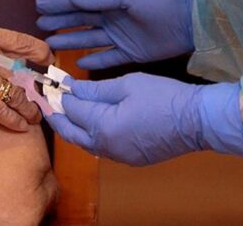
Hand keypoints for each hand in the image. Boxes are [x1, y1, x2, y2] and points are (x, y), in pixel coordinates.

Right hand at [0, 21, 52, 130]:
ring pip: (17, 97)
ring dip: (30, 108)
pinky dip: (14, 120)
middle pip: (25, 75)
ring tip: (35, 115)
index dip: (42, 52)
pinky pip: (0, 112)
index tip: (48, 59)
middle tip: (45, 96)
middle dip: (38, 88)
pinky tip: (22, 125)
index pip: (26, 43)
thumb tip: (9, 52)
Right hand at [36, 0, 193, 68]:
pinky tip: (79, 62)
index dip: (58, 3)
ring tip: (51, 43)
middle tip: (39, 25)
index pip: (78, 1)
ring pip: (88, 39)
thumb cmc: (156, 1)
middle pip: (79, 20)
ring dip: (70, 40)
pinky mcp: (131, 53)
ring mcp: (121, 36)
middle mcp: (112, 16)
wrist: (187, 21)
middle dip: (59, 21)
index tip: (38, 5)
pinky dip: (93, 60)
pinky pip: (106, 58)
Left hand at [47, 73, 242, 166]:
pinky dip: (90, 134)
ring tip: (63, 108)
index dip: (57, 94)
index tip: (47, 82)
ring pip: (84, 142)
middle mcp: (106, 146)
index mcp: (103, 126)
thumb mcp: (127, 85)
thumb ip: (95, 89)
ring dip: (72, 126)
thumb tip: (70, 88)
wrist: (197, 121)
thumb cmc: (164, 97)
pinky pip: (101, 147)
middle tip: (45, 100)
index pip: (71, 109)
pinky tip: (89, 121)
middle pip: (71, 132)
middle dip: (56, 115)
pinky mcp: (130, 159)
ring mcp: (118, 156)